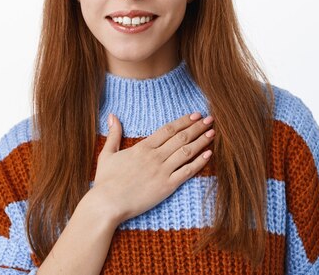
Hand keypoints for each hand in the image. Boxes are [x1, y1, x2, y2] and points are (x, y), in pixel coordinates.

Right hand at [90, 112, 214, 224]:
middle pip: (180, 137)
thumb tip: (113, 116)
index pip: (168, 130)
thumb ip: (114, 134)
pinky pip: (187, 172)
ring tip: (212, 133)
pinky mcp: (166, 186)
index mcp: (142, 147)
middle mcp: (155, 156)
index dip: (183, 121)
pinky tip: (208, 155)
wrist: (108, 203)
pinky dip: (199, 162)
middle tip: (210, 119)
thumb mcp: (107, 153)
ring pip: (186, 152)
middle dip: (197, 127)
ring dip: (201, 141)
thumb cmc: (106, 180)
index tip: (195, 115)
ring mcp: (162, 171)